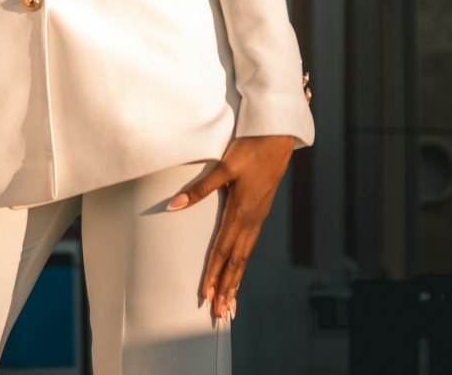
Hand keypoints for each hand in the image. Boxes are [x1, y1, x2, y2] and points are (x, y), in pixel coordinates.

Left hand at [166, 135, 294, 321]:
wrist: (278, 137)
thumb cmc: (250, 149)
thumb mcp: (224, 166)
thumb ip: (199, 189)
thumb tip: (174, 205)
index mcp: (240, 212)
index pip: (222, 251)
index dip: (214, 274)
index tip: (206, 296)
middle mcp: (251, 219)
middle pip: (236, 261)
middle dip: (227, 288)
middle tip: (220, 314)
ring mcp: (258, 216)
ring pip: (245, 255)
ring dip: (236, 279)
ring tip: (231, 302)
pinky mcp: (260, 210)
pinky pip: (250, 244)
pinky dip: (244, 262)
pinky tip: (240, 267)